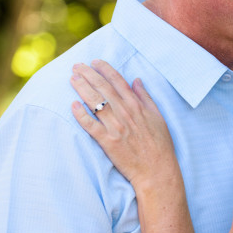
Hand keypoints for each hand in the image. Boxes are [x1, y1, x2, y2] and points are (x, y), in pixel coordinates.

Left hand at [70, 60, 177, 190]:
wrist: (157, 170)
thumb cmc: (160, 145)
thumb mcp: (158, 117)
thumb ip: (145, 97)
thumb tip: (136, 80)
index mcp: (138, 106)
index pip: (118, 81)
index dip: (105, 69)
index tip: (95, 61)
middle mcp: (125, 113)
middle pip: (103, 88)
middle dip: (89, 74)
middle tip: (76, 66)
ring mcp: (116, 127)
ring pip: (95, 103)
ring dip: (82, 88)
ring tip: (72, 78)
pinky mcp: (107, 142)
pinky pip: (91, 125)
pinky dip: (81, 115)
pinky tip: (73, 105)